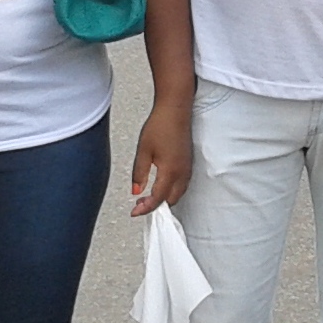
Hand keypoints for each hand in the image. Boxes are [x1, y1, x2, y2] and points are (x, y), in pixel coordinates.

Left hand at [130, 100, 191, 215]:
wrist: (175, 110)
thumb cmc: (159, 126)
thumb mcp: (143, 151)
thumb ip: (139, 174)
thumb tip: (136, 191)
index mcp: (170, 172)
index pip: (158, 199)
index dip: (145, 208)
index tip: (134, 212)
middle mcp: (182, 173)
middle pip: (171, 200)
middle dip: (156, 206)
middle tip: (139, 204)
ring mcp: (187, 168)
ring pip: (178, 194)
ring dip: (164, 199)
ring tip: (147, 197)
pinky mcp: (189, 163)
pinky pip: (183, 185)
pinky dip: (172, 191)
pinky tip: (161, 187)